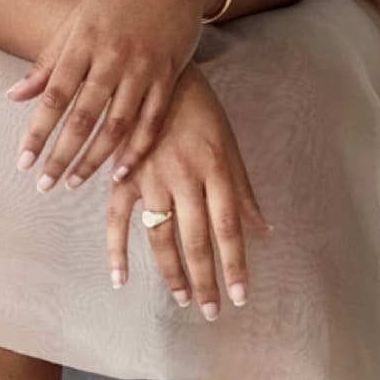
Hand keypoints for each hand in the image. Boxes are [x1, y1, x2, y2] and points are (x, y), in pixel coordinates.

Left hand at [5, 0, 212, 189]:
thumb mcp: (77, 23)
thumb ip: (48, 62)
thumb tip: (13, 96)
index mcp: (83, 44)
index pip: (54, 97)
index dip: (37, 132)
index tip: (22, 162)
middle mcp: (112, 58)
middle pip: (83, 117)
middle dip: (61, 155)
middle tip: (44, 185)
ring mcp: (143, 68)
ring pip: (117, 124)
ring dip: (95, 159)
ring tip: (75, 183)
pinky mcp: (169, 74)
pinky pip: (152, 120)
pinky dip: (137, 149)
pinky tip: (121, 172)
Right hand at [106, 67, 271, 313]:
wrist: (155, 69)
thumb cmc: (200, 107)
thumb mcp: (228, 142)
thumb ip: (243, 188)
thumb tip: (263, 229)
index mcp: (216, 169)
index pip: (229, 228)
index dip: (235, 266)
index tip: (240, 296)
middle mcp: (185, 177)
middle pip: (197, 240)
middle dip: (206, 280)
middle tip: (212, 311)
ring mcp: (151, 177)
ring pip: (161, 237)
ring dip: (172, 273)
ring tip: (182, 299)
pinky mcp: (123, 174)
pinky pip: (117, 218)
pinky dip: (116, 250)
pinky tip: (120, 279)